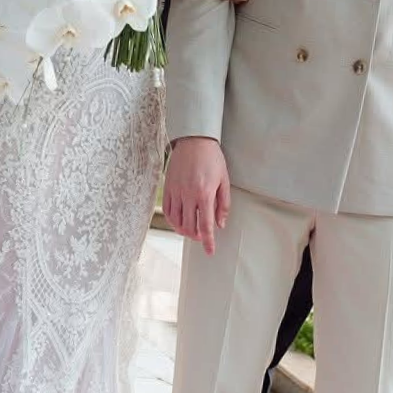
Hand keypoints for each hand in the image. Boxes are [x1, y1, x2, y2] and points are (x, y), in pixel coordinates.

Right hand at [163, 136, 230, 255]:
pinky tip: (179, 222)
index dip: (208, 241)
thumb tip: (220, 224)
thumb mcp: (224, 181)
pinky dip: (173, 221)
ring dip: (184, 231)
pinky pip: (167, 211)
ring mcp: (176, 191)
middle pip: (190, 226)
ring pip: (176, 221)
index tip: (210, 252)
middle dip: (197, 237)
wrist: (194, 140)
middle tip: (203, 237)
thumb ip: (223, 205)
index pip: (206, 225)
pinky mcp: (167, 187)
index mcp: (204, 194)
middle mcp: (188, 195)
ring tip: (191, 231)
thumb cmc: (212, 158)